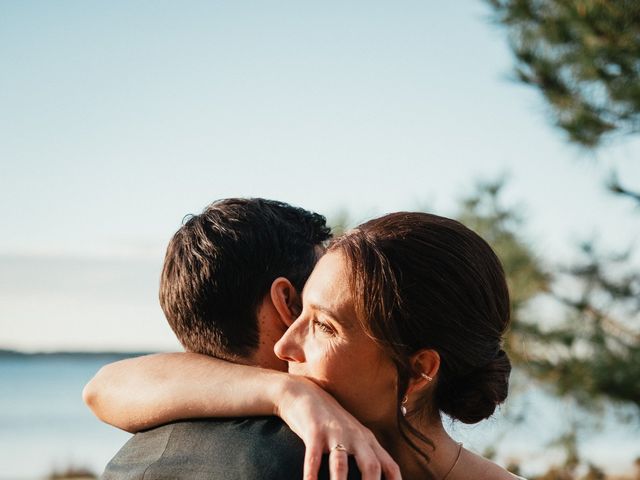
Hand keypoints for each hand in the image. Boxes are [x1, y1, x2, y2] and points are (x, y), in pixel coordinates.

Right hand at [275, 376, 401, 479]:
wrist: (306, 394)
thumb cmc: (331, 422)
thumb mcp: (353, 436)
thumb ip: (366, 456)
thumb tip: (374, 478)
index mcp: (368, 441)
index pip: (390, 466)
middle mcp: (355, 437)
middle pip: (371, 465)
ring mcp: (335, 433)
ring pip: (340, 463)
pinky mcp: (314, 431)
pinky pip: (313, 456)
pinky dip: (311, 474)